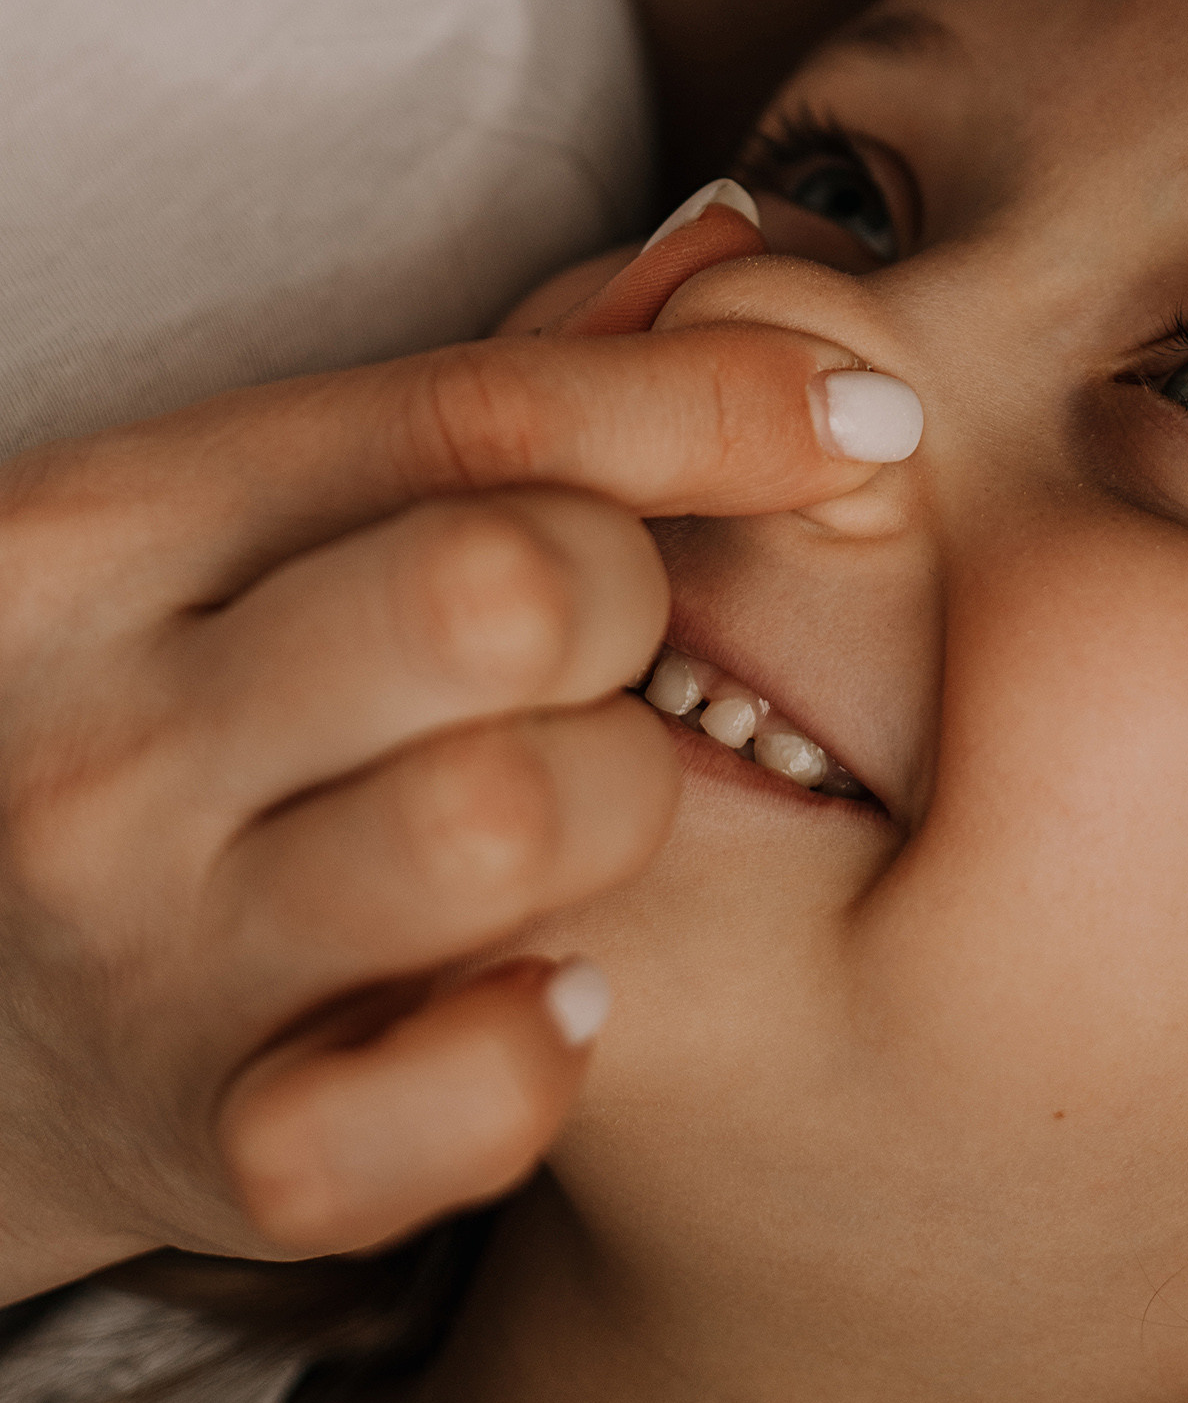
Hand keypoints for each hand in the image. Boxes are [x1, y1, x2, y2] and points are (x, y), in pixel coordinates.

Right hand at [0, 209, 906, 1299]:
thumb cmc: (165, 716)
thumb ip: (488, 394)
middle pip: (509, 592)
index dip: (716, 398)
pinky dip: (542, 1045)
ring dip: (614, 805)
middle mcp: (109, 728)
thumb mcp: (256, 525)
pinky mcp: (206, 1152)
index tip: (863, 411)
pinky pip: (459, 1097)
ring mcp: (145, 953)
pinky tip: (550, 989)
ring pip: (519, 819)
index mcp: (112, 527)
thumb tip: (735, 250)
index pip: (477, 417)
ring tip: (567, 811)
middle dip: (629, 604)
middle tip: (603, 647)